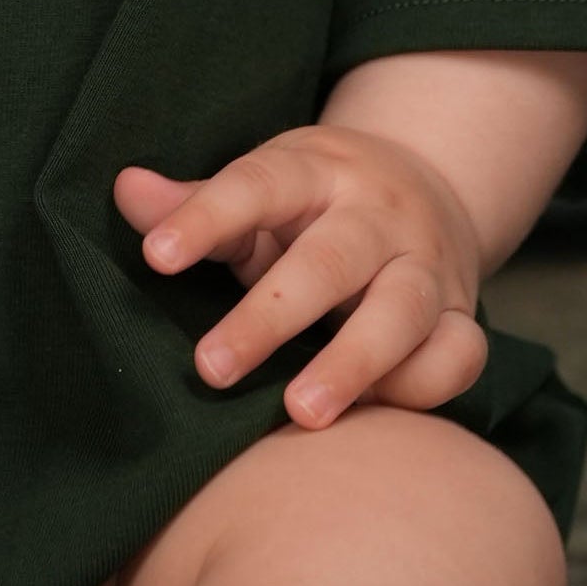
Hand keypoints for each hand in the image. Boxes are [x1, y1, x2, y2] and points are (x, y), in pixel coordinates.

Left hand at [111, 128, 490, 427]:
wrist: (428, 190)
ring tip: (299, 412)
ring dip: (352, 363)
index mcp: (315, 171)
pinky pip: (457, 355)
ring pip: (401, 312)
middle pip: (329, 261)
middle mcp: (378, 215)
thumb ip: (195, 201)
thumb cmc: (314, 205)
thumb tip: (125, 190)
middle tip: (210, 369)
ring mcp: (427, 264)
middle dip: (269, 317)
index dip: (204, 217)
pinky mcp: (461, 315)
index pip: (255, 186)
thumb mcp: (262, 187)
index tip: (156, 256)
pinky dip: (421, 386)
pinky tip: (372, 414)